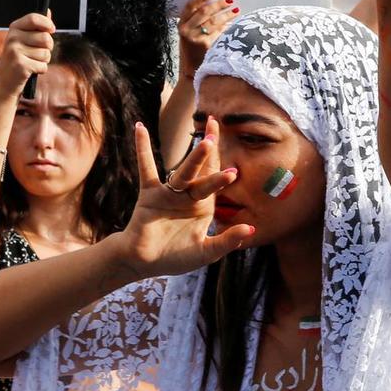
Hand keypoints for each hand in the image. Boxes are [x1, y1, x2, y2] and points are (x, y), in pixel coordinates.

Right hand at [0, 13, 54, 95]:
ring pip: (46, 53)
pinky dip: (40, 70)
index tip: (52, 30)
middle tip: (37, 53)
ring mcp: (15, 51)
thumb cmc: (19, 60)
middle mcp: (12, 38)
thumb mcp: (24, 41)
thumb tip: (48, 11)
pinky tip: (30, 71)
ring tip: (31, 62)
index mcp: (14, 29)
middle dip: (48, 48)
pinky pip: (43, 66)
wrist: (5, 84)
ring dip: (44, 61)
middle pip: (46, 38)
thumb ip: (36, 27)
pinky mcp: (20, 65)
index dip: (47, 23)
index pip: (34, 18)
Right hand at [117, 118, 253, 278]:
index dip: (224, 173)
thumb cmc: (175, 258)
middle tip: (217, 127)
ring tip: (205, 141)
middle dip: (211, 151)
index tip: (235, 169)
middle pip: (203, 169)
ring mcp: (169, 192)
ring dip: (195, 158)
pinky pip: (147, 168)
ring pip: (184, 172)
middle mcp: (188, 195)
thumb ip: (226, 241)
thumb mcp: (205, 252)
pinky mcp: (150, 194)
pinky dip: (143, 149)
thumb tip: (251, 230)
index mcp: (203, 205)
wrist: (144, 263)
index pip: (216, 183)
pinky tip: (140, 128)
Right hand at [177, 0, 238, 76]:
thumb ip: (197, 21)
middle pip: (204, 12)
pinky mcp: (205, 46)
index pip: (190, 6)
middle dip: (219, 5)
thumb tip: (216, 5)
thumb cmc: (192, 49)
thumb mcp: (189, 33)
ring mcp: (195, 38)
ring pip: (214, 22)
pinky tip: (234, 25)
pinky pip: (219, 32)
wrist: (191, 70)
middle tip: (230, 0)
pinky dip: (227, 27)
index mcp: (181, 24)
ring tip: (236, 10)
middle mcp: (186, 30)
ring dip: (227, 15)